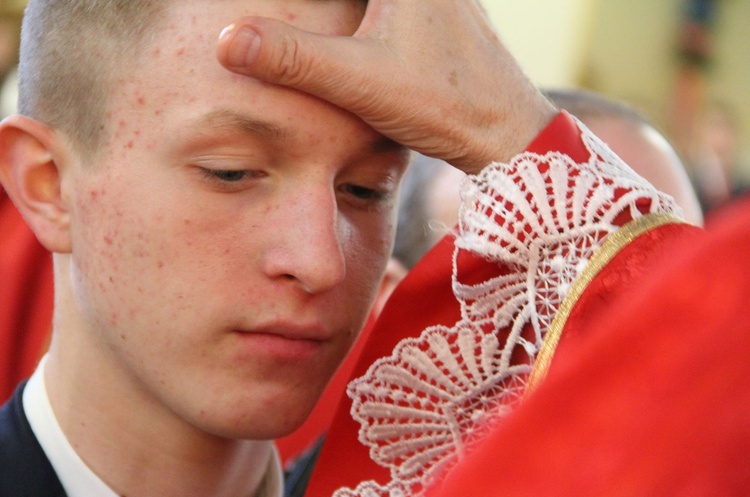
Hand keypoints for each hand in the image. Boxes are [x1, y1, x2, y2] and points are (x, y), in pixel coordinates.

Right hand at [216, 0, 556, 171]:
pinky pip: (380, 2)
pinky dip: (350, 9)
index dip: (297, 0)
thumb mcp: (361, 81)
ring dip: (326, 8)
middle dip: (310, 5)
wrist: (506, 131)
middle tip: (266, 16)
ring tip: (289, 21)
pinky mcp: (433, 8)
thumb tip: (226, 41)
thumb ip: (293, 58)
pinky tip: (332, 28)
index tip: (246, 5)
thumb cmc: (444, 104)